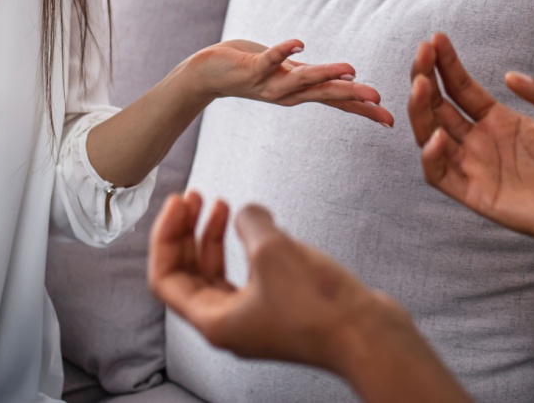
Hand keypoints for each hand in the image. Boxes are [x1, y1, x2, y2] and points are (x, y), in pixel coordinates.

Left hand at [148, 191, 399, 372]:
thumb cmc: (319, 306)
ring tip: (221, 204)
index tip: (179, 202)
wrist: (368, 335)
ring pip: (217, 274)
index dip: (166, 236)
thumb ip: (249, 222)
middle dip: (187, 233)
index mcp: (214, 321)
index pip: (165, 278)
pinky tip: (258, 225)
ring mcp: (255, 319)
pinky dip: (242, 247)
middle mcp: (228, 325)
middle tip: (195, 197)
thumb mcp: (272, 250)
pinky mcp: (280, 310)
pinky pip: (247, 275)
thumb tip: (248, 213)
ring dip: (212, 237)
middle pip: (188, 275)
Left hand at [190, 38, 393, 126]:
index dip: (363, 110)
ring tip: (351, 71)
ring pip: (303, 79)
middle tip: (379, 102)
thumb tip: (344, 77)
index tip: (389, 121)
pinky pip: (270, 58)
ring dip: (326, 75)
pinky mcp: (252, 68)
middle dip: (353, 98)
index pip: (337, 102)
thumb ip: (312, 77)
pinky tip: (300, 43)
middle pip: (325, 95)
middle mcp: (287, 93)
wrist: (207, 74)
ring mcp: (269, 82)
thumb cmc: (252, 68)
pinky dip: (284, 50)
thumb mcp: (288, 75)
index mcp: (298, 93)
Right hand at [408, 32, 533, 258]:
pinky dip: (431, 156)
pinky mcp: (474, 193)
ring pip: (429, 134)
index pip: (460, 87)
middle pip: (437, 105)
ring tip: (421, 84)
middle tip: (422, 52)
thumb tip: (510, 75)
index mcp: (496, 118)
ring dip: (420, 109)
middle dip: (425, 77)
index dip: (446, 63)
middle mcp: (479, 140)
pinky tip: (438, 135)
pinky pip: (439, 174)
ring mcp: (473, 166)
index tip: (437, 38)